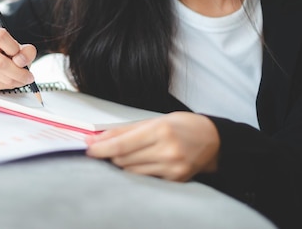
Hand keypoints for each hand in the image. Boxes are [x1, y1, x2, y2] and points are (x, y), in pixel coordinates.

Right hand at [0, 26, 36, 90]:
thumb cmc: (10, 51)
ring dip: (16, 81)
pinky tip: (11, 80)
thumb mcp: (22, 47)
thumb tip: (21, 62)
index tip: (21, 56)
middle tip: (29, 77)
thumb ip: (27, 52)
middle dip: (19, 73)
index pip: (0, 38)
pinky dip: (9, 86)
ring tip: (22, 78)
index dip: (14, 49)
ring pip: (0, 77)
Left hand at [85, 112, 219, 181]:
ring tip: (127, 153)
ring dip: (122, 163)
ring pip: (132, 172)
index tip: (88, 149)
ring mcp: (173, 168)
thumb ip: (125, 130)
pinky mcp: (176, 180)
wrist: (213, 139)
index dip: (101, 149)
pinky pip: (145, 178)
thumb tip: (98, 138)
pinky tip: (142, 161)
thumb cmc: (182, 125)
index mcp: (160, 130)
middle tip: (104, 148)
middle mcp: (168, 151)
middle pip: (124, 160)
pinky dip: (137, 170)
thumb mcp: (154, 120)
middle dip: (110, 155)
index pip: (122, 145)